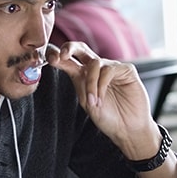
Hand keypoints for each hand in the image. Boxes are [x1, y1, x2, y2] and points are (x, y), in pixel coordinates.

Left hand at [45, 42, 157, 158]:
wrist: (126, 129)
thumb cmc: (107, 117)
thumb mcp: (85, 100)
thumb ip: (77, 80)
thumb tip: (63, 61)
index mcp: (85, 75)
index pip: (69, 60)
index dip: (58, 55)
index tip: (49, 59)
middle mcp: (98, 69)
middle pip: (81, 49)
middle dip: (69, 48)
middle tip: (61, 55)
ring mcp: (112, 68)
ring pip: (95, 63)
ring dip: (90, 83)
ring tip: (92, 101)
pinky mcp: (126, 70)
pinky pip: (109, 70)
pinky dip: (101, 85)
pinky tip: (101, 98)